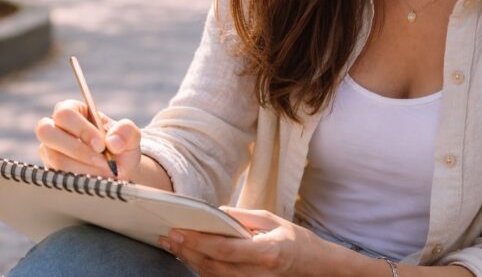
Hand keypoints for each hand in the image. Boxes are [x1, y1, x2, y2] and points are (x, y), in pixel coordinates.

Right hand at [34, 99, 141, 179]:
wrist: (117, 169)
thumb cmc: (120, 146)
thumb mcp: (130, 135)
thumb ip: (126, 131)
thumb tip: (113, 142)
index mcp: (73, 111)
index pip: (65, 113)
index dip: (81, 129)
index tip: (101, 145)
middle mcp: (55, 128)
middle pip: (46, 131)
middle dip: (77, 149)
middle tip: (101, 160)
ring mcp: (50, 150)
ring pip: (55, 158)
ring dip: (83, 168)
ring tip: (105, 172)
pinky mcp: (51, 170)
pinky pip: (58, 176)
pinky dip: (80, 180)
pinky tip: (96, 180)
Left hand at [159, 207, 333, 275]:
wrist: (314, 266)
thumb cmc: (295, 240)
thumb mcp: (271, 220)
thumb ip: (241, 217)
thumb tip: (214, 212)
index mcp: (266, 253)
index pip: (225, 249)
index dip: (199, 242)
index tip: (179, 231)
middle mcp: (258, 274)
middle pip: (214, 266)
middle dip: (187, 251)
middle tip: (167, 237)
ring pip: (213, 276)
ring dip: (190, 261)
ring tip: (172, 245)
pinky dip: (202, 269)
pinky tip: (190, 257)